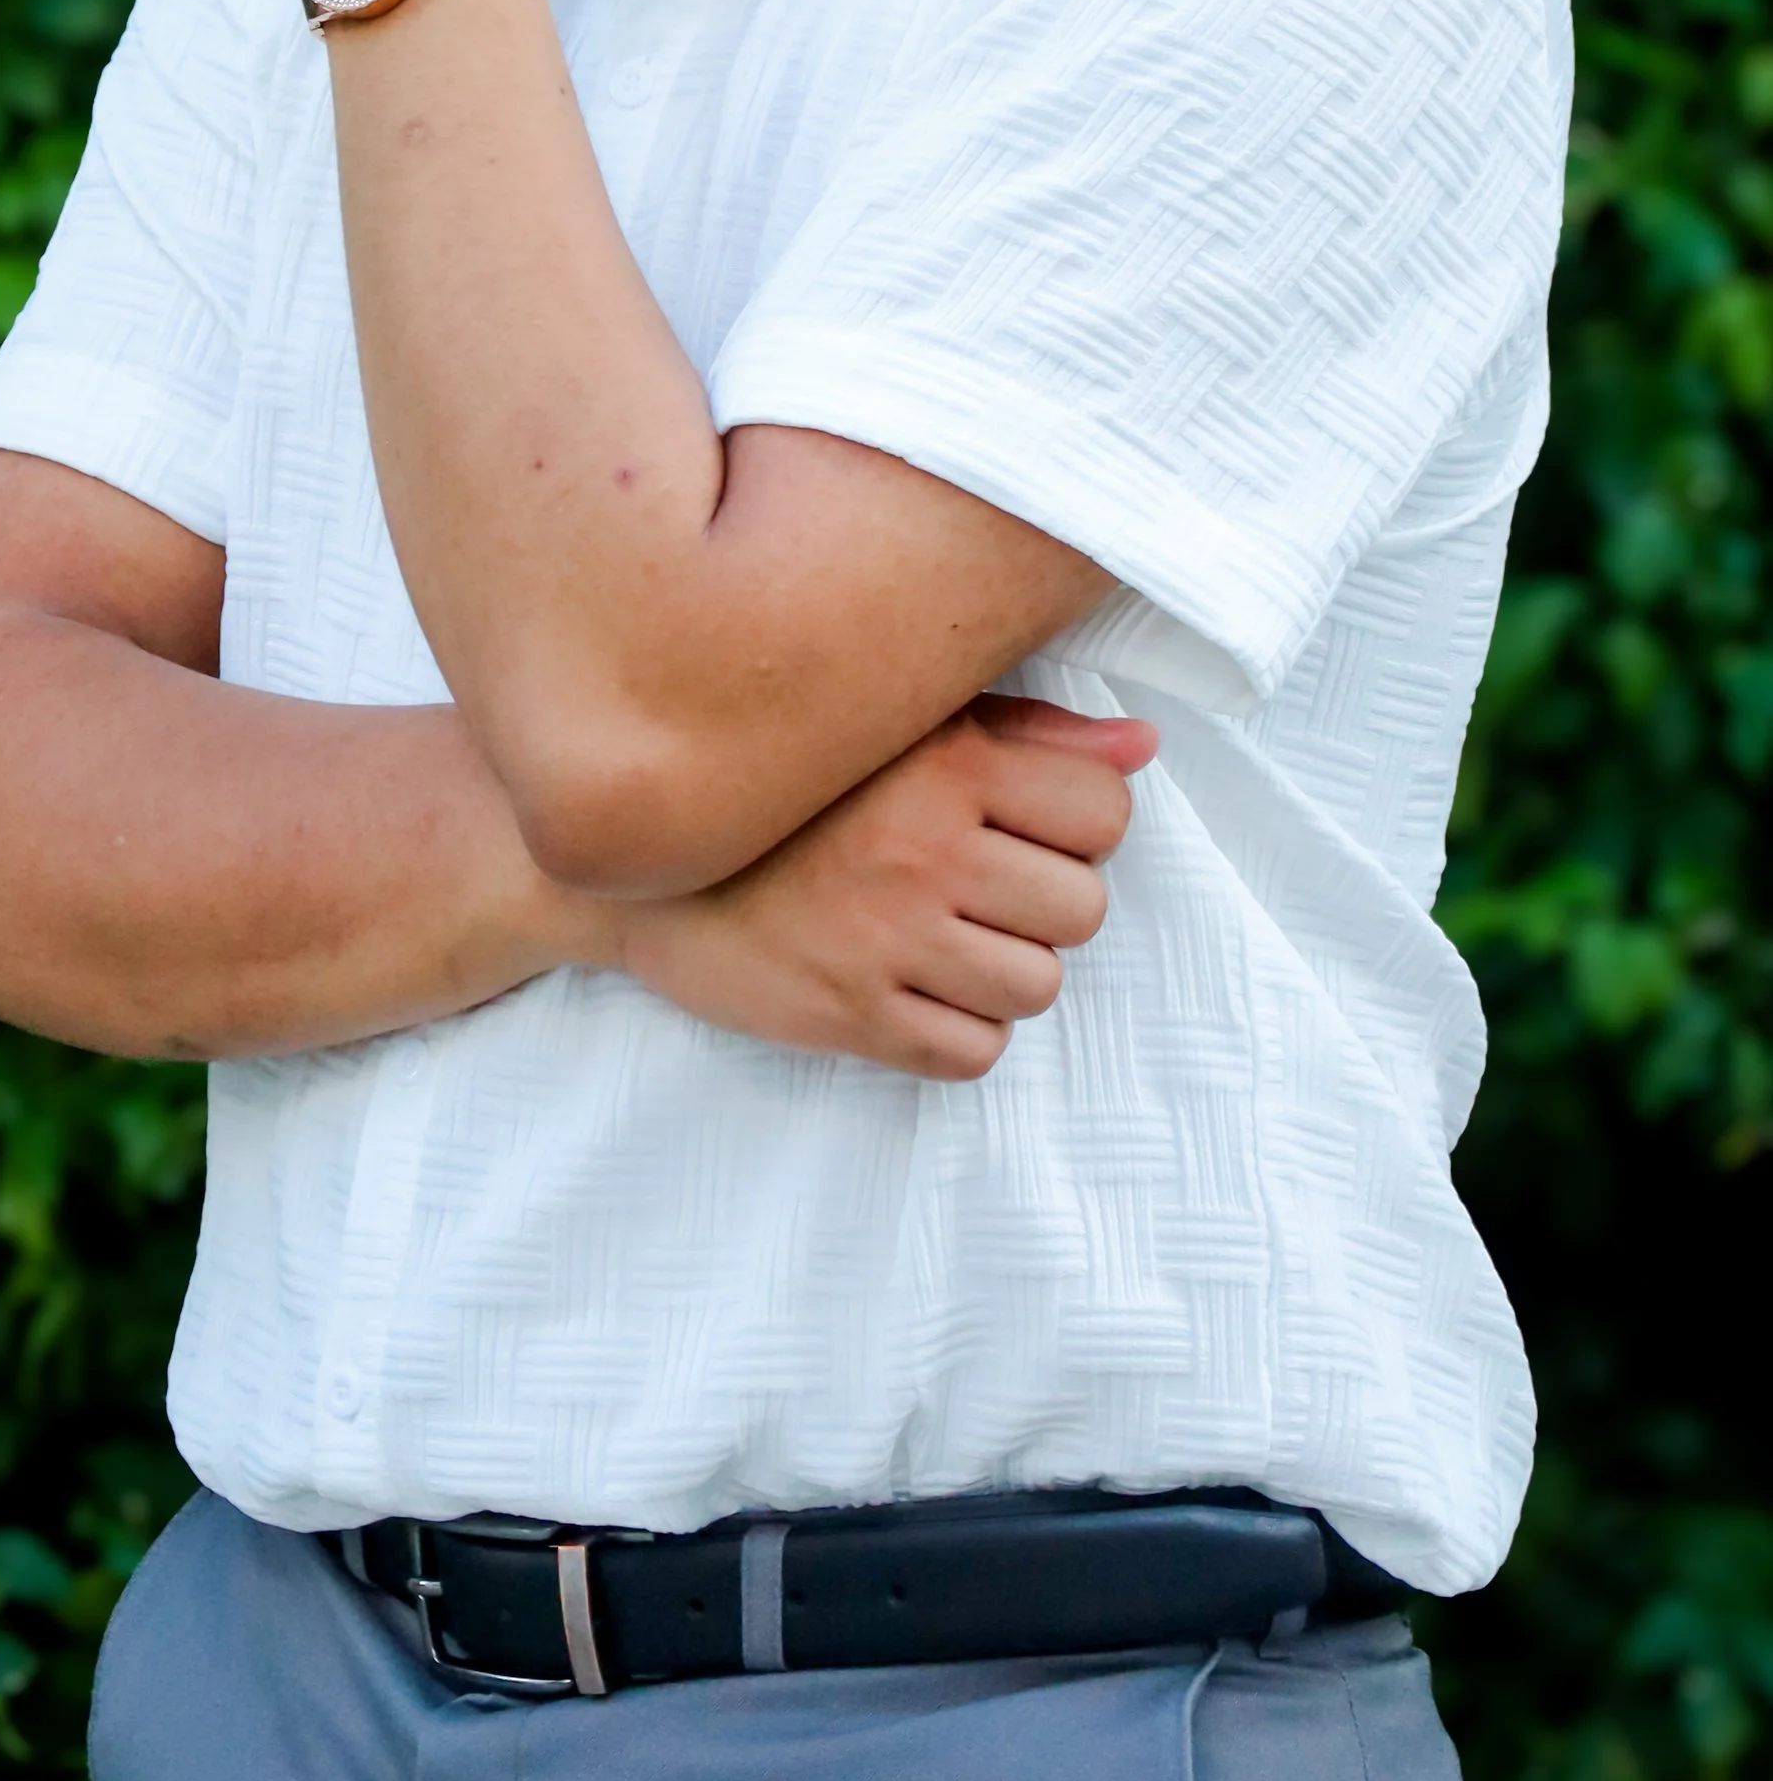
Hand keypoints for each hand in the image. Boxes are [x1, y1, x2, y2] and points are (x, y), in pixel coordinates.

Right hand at [604, 696, 1154, 1079]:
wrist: (637, 863)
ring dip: (1005, 969)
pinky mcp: (852, 1018)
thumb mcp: (903, 728)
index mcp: (943, 766)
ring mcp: (887, 941)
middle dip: (1044, 900)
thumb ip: (1030, 733)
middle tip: (979, 884)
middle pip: (1082, 907)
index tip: (1028, 821)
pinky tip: (914, 986)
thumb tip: (1142, 745)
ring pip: (1038, 986)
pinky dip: (959, 1029)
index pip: (1103, 809)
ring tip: (945, 936)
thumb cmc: (789, 788)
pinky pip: (974, 1052)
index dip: (1081, 820)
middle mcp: (924, 852)